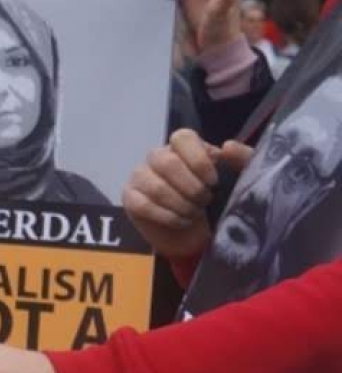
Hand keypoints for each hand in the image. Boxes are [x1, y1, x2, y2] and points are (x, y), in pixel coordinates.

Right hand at [122, 128, 254, 260]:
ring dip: (181, 205)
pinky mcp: (130, 198)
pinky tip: (182, 222)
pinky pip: (144, 205)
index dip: (198, 160)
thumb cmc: (218, 202)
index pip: (182, 138)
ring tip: (194, 213)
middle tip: (205, 201)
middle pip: (166, 162)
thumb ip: (242, 160)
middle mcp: (157, 157)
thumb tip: (228, 146)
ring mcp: (140, 177)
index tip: (213, 181)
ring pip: (156, 187)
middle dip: (191, 187)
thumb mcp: (239, 180)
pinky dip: (168, 217)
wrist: (198, 234)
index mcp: (183, 147)